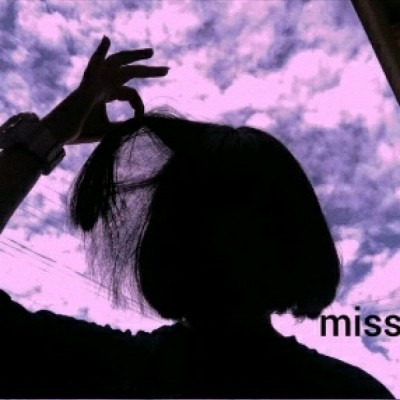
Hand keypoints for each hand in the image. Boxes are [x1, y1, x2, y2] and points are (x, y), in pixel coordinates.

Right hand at [41, 35, 169, 145]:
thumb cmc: (83, 131)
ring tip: (151, 53)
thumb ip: (124, 126)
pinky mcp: (87, 84)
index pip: (131, 93)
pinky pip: (93, 64)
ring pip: (119, 63)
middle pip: (129, 72)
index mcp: (106, 94)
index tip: (140, 119)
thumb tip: (140, 126)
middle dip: (147, 71)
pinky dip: (100, 52)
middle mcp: (103, 84)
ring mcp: (95, 81)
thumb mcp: (111, 130)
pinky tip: (106, 40)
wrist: (62, 133)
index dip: (139, 106)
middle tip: (166, 70)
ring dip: (134, 55)